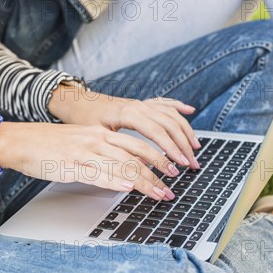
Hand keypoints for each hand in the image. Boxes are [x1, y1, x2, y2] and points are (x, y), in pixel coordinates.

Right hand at [0, 122, 179, 200]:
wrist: (21, 141)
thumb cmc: (50, 144)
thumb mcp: (83, 142)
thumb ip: (105, 153)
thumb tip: (127, 169)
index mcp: (101, 134)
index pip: (137, 145)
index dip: (158, 158)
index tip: (172, 171)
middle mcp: (96, 140)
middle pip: (135, 156)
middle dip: (157, 173)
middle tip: (171, 188)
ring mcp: (84, 152)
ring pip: (121, 166)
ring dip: (143, 182)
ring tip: (158, 194)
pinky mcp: (71, 165)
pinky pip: (97, 174)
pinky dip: (114, 182)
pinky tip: (126, 189)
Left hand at [47, 82, 200, 169]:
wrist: (75, 101)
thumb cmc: (82, 119)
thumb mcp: (95, 137)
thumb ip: (114, 152)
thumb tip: (132, 171)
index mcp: (127, 113)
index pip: (156, 133)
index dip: (171, 150)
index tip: (180, 165)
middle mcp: (138, 106)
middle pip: (169, 126)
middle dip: (184, 147)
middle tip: (193, 165)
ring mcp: (141, 103)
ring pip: (171, 115)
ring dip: (186, 132)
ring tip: (196, 147)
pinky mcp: (141, 104)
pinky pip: (165, 103)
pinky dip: (178, 107)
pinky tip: (190, 110)